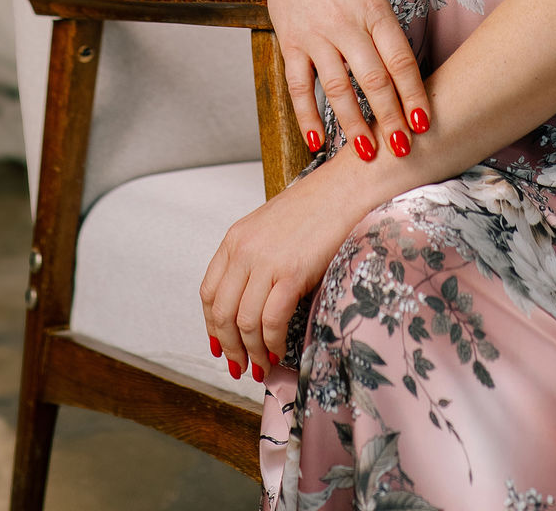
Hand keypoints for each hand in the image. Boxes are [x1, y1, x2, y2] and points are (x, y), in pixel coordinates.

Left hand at [201, 149, 364, 377]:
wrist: (347, 188)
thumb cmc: (318, 206)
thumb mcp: (272, 227)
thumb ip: (256, 258)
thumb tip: (254, 302)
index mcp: (235, 238)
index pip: (208, 292)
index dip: (211, 325)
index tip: (219, 344)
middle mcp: (244, 250)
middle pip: (222, 312)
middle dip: (228, 347)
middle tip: (239, 366)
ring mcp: (266, 261)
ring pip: (244, 322)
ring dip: (251, 352)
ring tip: (261, 366)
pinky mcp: (291, 273)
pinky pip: (271, 321)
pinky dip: (272, 342)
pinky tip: (277, 350)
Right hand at [253, 0, 429, 162]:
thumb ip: (384, 27)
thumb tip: (401, 73)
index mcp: (374, 9)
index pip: (400, 59)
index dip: (413, 95)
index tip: (424, 123)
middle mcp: (346, 24)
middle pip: (373, 79)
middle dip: (390, 118)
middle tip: (403, 151)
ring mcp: (315, 35)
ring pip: (337, 88)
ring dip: (353, 124)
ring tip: (367, 153)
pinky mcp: (289, 41)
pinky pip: (299, 85)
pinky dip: (307, 115)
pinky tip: (318, 140)